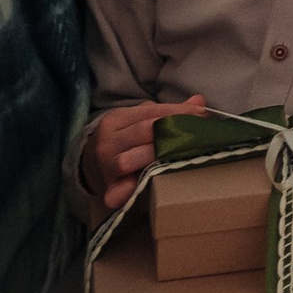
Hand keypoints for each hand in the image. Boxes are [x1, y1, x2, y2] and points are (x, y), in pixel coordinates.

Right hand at [81, 98, 204, 211]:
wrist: (91, 166)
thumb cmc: (124, 141)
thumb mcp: (139, 121)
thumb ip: (168, 113)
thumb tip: (199, 101)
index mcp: (116, 119)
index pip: (151, 112)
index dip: (177, 112)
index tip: (201, 114)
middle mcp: (107, 140)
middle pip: (144, 132)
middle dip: (172, 133)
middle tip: (198, 134)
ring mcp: (105, 165)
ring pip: (129, 159)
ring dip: (156, 158)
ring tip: (182, 156)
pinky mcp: (107, 187)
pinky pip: (117, 190)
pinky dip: (127, 191)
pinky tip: (139, 188)